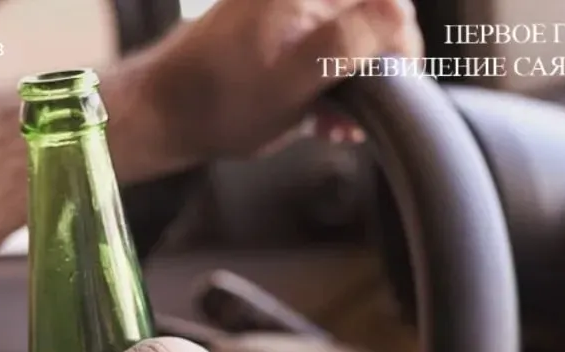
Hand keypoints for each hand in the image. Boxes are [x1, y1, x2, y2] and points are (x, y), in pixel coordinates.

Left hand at [146, 0, 423, 162]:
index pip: (387, 2)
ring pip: (347, 41)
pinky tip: (323, 120)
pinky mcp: (274, 32)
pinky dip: (327, 84)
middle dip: (375, 71)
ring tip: (339, 125)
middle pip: (369, 20)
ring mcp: (285, 11)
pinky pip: (319, 50)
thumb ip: (348, 43)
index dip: (402, 46)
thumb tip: (401, 14)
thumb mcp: (294, 80)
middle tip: (363, 115)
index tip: (398, 87)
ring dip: (353, 85)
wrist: (162, 112)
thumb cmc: (221, 103)